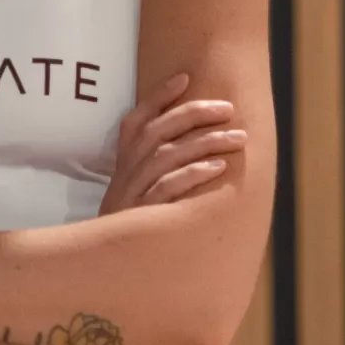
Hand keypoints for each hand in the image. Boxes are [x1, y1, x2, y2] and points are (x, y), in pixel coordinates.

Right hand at [97, 73, 246, 215]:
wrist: (107, 265)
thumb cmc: (131, 223)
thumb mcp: (133, 189)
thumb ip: (155, 164)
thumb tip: (195, 143)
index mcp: (123, 161)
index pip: (137, 119)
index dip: (159, 97)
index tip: (185, 78)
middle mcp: (127, 171)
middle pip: (158, 130)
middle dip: (194, 114)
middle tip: (227, 108)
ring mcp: (133, 191)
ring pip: (168, 155)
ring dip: (205, 142)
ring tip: (237, 137)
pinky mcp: (143, 214)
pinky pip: (169, 188)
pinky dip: (193, 174)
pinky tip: (219, 168)